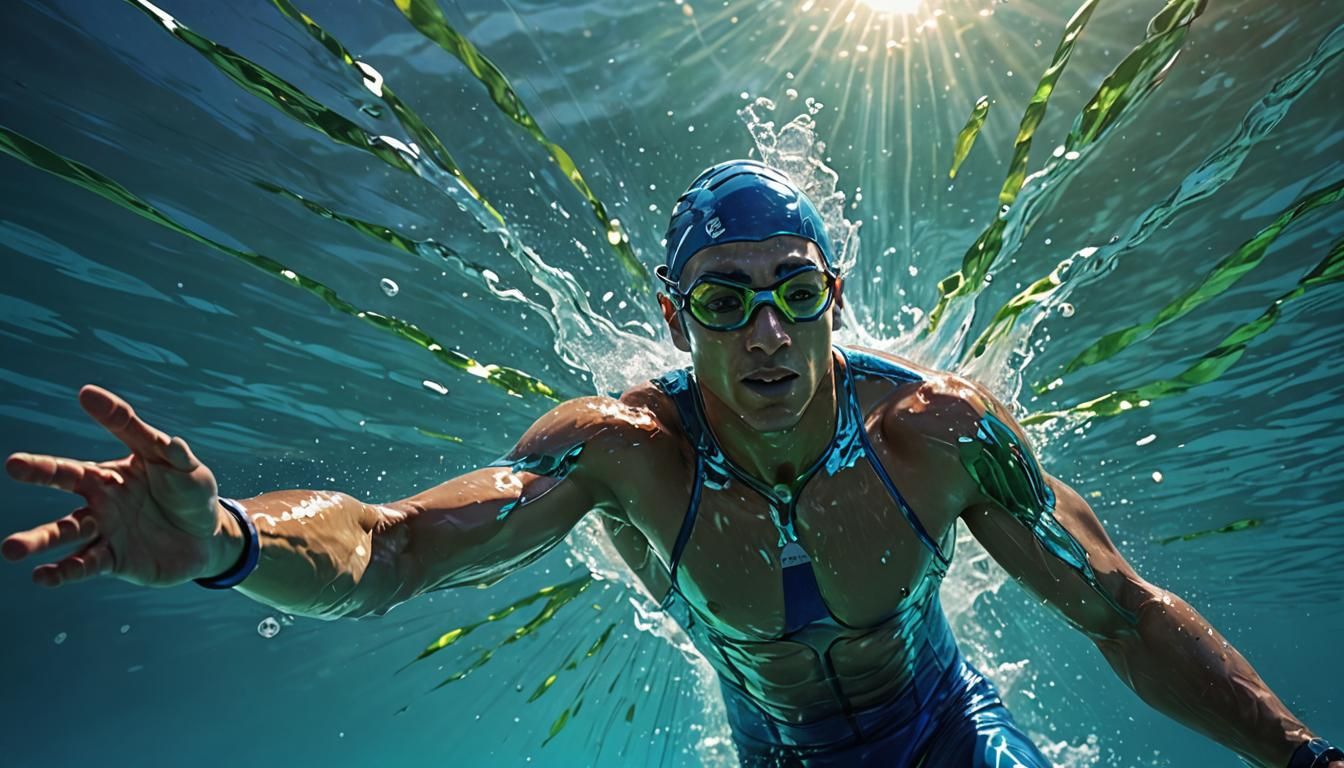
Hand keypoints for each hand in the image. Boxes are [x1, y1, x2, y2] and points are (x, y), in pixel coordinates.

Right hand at [3, 384, 228, 586]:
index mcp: (114, 471)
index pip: (104, 439)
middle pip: (67, 481)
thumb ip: (167, 450)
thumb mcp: (183, 467)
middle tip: (13, 465)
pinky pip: (85, 565)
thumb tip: (172, 439)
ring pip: (65, 531)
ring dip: (39, 540)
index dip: (99, 417)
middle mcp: (101, 498)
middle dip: (41, 472)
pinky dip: (64, 571)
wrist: (208, 539)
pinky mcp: (114, 559)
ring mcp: (105, 529)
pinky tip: (44, 576)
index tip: (85, 394)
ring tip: (11, 549)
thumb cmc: (191, 494)